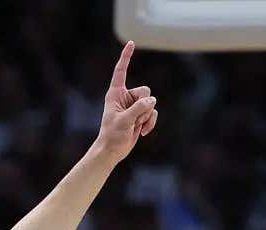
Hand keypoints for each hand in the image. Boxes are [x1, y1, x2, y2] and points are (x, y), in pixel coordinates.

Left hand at [92, 43, 157, 162]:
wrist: (112, 151)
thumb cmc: (112, 135)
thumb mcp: (125, 120)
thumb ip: (139, 108)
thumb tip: (152, 101)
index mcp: (115, 93)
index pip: (121, 71)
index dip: (126, 56)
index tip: (131, 43)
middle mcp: (125, 97)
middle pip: (145, 91)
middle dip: (144, 106)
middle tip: (133, 119)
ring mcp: (134, 106)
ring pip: (151, 103)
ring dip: (146, 117)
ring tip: (135, 126)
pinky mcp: (140, 115)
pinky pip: (153, 113)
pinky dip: (150, 123)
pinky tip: (142, 132)